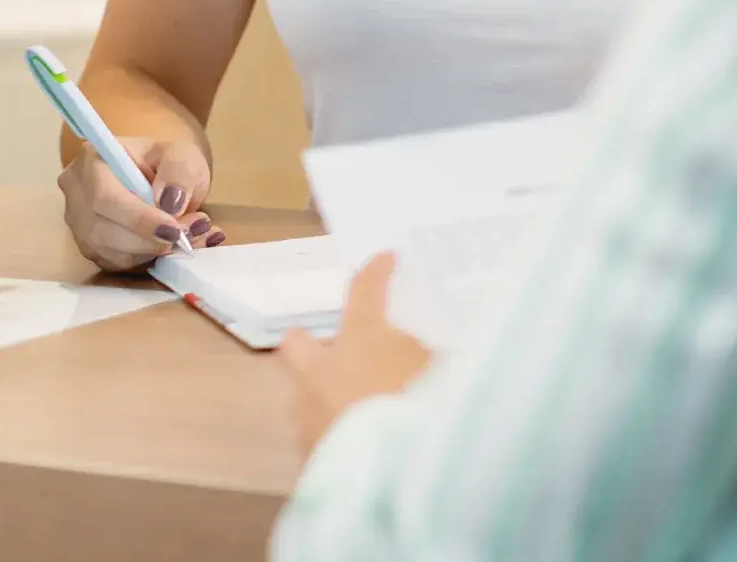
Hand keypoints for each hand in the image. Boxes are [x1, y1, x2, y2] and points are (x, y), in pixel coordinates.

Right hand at [59, 136, 220, 271]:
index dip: (137, 219)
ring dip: (148, 251)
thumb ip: (180, 172)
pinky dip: (143, 259)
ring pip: (106, 251)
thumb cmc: (167, 161)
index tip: (172, 230)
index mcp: (93, 159)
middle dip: (146, 239)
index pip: (104, 197)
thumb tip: (170, 202)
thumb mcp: (183, 154)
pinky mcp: (88, 245)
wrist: (161, 175)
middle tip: (183, 237)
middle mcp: (76, 191)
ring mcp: (77, 221)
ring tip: (183, 238)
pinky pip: (112, 262)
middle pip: (100, 229)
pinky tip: (167, 245)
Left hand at [277, 255, 432, 458]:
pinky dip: (330, 434)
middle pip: (297, 342)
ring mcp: (308, 416)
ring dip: (319, 394)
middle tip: (334, 347)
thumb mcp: (439, 368)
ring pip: (300, 395)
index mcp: (360, 338)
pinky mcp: (307, 458)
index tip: (384, 259)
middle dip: (310, 342)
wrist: (392, 476)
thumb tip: (416, 356)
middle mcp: (323, 371)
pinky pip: (313, 436)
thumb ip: (422, 356)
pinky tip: (355, 443)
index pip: (365, 290)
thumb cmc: (421, 406)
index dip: (376, 271)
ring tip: (351, 405)